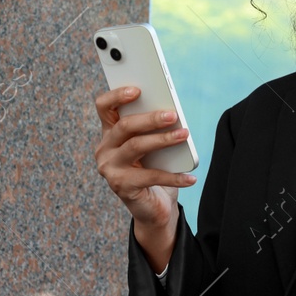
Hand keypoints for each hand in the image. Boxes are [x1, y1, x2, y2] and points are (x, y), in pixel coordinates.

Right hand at [93, 86, 195, 267]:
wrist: (152, 206)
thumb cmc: (153, 168)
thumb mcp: (153, 146)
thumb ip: (154, 129)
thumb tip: (171, 113)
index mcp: (109, 132)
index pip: (104, 106)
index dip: (117, 95)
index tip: (137, 89)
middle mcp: (104, 149)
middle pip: (124, 126)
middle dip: (150, 119)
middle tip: (173, 115)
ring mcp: (110, 169)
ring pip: (135, 147)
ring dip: (162, 140)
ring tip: (184, 135)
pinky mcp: (121, 187)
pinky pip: (150, 177)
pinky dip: (174, 177)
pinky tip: (191, 177)